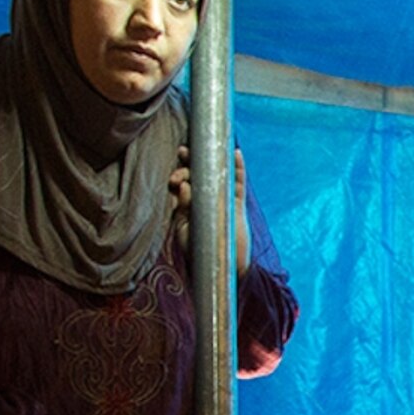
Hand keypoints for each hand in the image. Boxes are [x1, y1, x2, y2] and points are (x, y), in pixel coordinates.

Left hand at [170, 145, 253, 274]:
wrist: (222, 268)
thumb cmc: (198, 253)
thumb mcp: (184, 230)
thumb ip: (183, 209)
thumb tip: (185, 186)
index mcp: (187, 206)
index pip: (181, 184)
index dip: (177, 176)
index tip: (175, 180)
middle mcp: (203, 200)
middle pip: (195, 174)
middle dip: (187, 163)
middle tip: (183, 155)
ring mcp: (221, 200)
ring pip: (215, 174)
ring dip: (209, 158)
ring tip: (202, 146)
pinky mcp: (236, 205)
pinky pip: (238, 183)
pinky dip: (238, 168)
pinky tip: (234, 153)